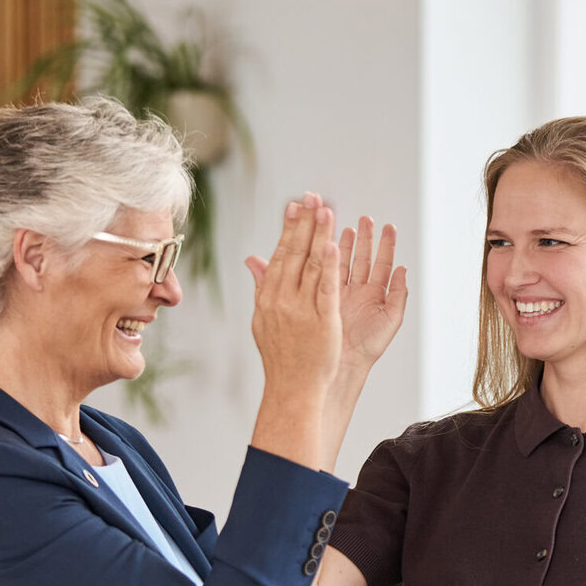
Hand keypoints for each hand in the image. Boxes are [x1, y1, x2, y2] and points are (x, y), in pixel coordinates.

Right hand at [247, 196, 343, 399]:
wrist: (291, 389)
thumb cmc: (281, 357)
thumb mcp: (262, 319)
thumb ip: (261, 286)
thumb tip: (252, 260)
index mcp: (268, 297)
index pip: (280, 255)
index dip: (289, 228)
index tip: (295, 205)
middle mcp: (281, 299)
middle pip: (294, 253)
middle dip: (304, 222)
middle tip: (312, 196)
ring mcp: (301, 310)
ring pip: (310, 265)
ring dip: (318, 235)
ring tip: (326, 210)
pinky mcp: (322, 321)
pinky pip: (325, 288)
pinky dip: (329, 265)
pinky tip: (333, 244)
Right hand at [335, 216, 407, 370]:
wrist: (342, 361)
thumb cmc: (368, 346)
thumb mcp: (391, 319)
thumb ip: (399, 294)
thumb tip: (404, 270)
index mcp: (376, 296)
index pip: (382, 264)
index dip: (386, 245)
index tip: (388, 227)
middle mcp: (358, 292)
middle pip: (363, 258)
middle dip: (365, 238)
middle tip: (366, 219)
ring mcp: (340, 293)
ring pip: (344, 262)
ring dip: (345, 244)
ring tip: (347, 226)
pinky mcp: (324, 295)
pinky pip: (327, 272)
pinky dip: (328, 257)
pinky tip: (329, 243)